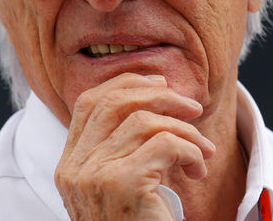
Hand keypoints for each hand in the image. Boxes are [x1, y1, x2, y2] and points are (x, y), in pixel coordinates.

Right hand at [54, 73, 215, 220]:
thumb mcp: (119, 188)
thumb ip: (122, 150)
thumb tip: (156, 94)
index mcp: (69, 166)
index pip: (89, 102)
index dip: (126, 84)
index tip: (160, 85)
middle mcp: (74, 169)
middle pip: (115, 102)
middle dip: (160, 96)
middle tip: (193, 108)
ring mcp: (94, 177)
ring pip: (145, 121)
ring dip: (186, 132)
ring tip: (203, 154)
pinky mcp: (122, 186)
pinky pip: (165, 145)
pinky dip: (191, 151)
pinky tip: (198, 172)